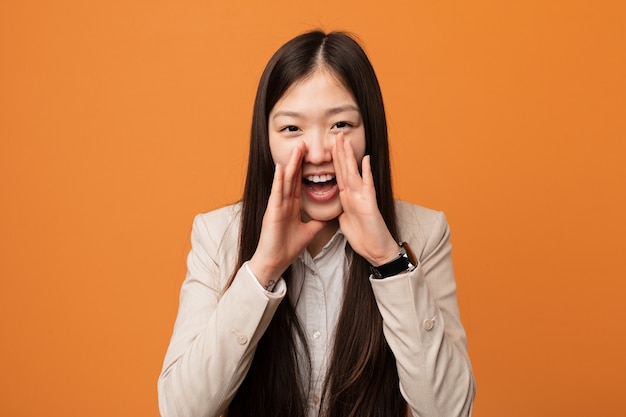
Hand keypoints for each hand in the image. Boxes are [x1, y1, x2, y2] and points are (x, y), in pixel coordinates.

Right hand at [249, 141, 325, 287]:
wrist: (275, 261)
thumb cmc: (287, 247)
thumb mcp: (308, 232)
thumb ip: (317, 222)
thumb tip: (328, 216)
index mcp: (291, 206)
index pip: (299, 183)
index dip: (305, 169)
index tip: (311, 156)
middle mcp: (283, 203)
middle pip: (293, 178)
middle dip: (298, 161)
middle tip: (303, 144)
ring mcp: (277, 206)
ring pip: (285, 181)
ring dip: (291, 165)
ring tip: (296, 149)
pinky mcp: (272, 212)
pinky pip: (276, 193)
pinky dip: (279, 181)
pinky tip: (281, 168)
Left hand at [332, 133, 399, 265]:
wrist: (377, 250)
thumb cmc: (364, 238)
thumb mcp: (346, 222)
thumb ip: (342, 211)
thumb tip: (336, 206)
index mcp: (347, 198)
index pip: (339, 175)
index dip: (334, 161)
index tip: (330, 147)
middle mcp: (355, 194)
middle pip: (345, 170)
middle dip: (340, 152)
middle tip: (336, 134)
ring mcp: (363, 197)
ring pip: (354, 173)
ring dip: (349, 156)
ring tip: (345, 140)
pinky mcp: (370, 204)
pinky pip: (368, 185)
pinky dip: (366, 172)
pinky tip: (366, 158)